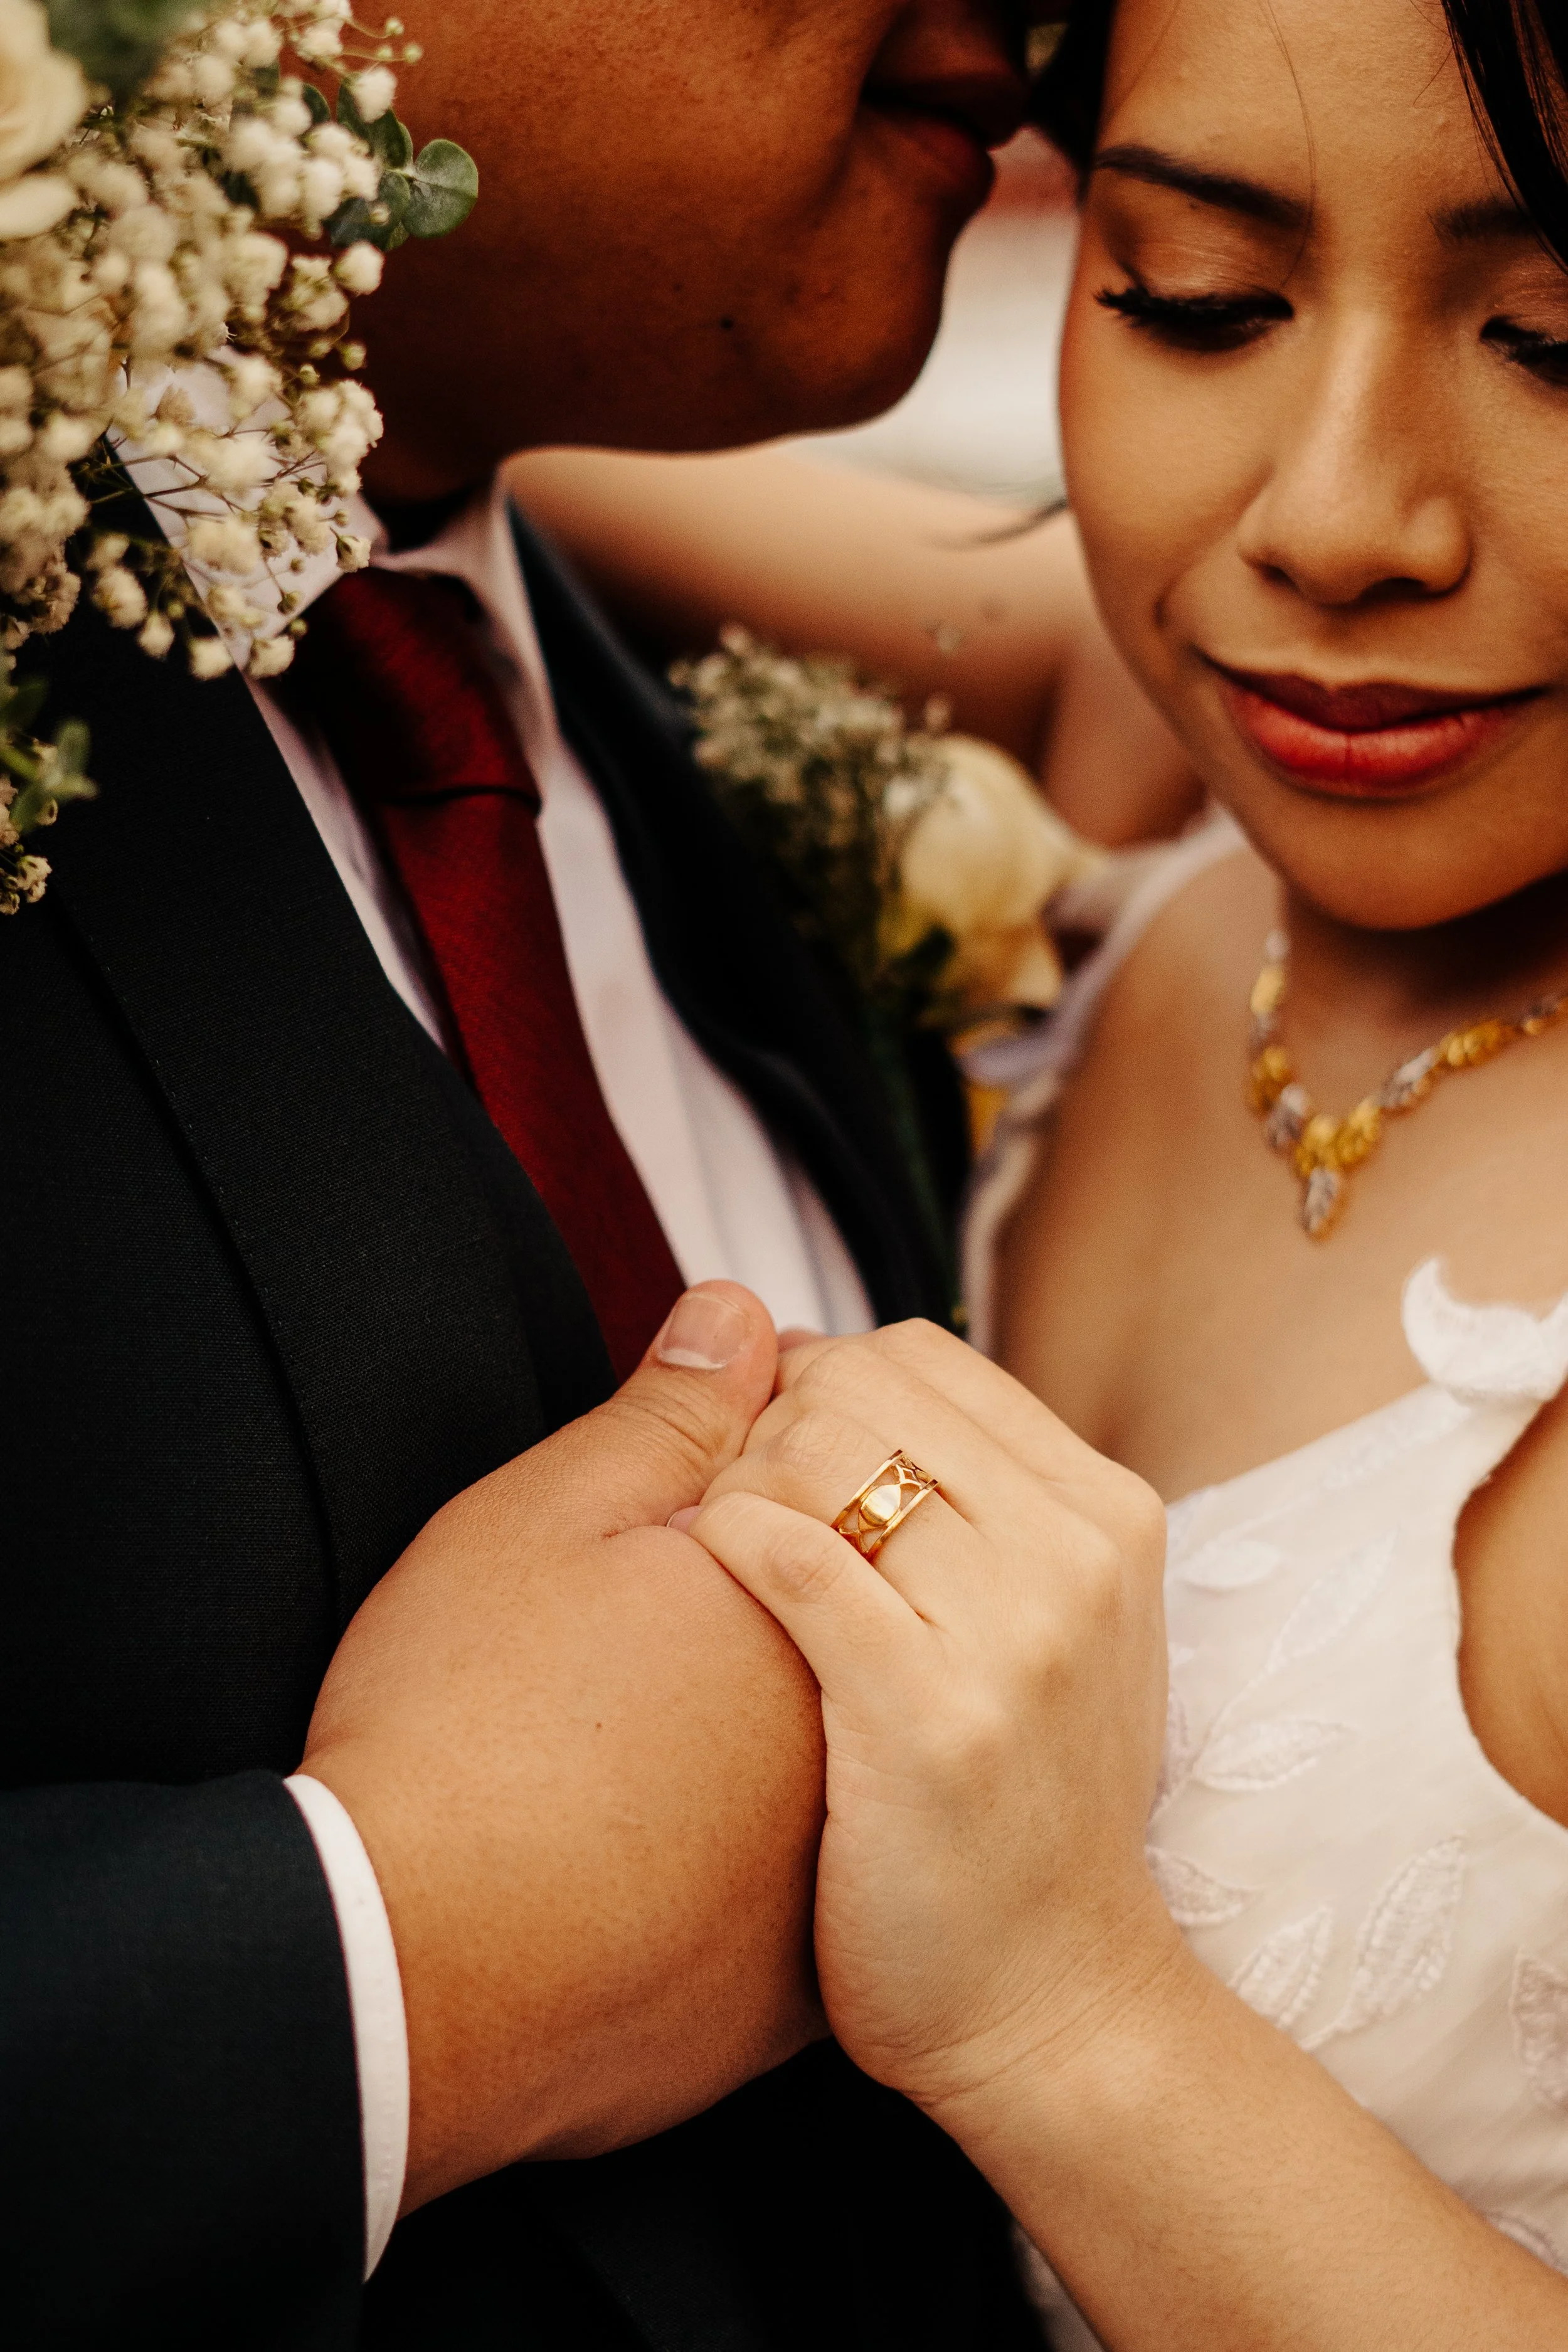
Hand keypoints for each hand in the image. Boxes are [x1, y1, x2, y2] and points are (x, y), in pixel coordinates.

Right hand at [301, 1283, 827, 2211]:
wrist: (394, 1976)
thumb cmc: (455, 1734)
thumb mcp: (545, 1521)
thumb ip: (668, 1417)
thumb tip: (742, 1317)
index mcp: (806, 1615)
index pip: (832, 1504)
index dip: (734, 1487)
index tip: (655, 1521)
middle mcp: (847, 1746)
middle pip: (829, 1634)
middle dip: (751, 1606)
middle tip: (626, 1637)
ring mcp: (819, 1879)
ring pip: (805, 1762)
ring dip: (742, 1727)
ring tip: (623, 1730)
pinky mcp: (778, 1994)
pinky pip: (774, 1885)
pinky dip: (725, 1848)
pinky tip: (636, 1834)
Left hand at [682, 1318, 1177, 2124]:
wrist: (1055, 2003)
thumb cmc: (1019, 1807)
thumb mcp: (1053, 1623)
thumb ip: (977, 1498)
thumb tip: (838, 1375)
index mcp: (1106, 1511)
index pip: (918, 1355)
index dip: (816, 1384)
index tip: (775, 1458)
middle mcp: (1075, 1552)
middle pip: (858, 1387)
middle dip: (768, 1431)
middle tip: (741, 1518)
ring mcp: (1010, 1634)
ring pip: (815, 1453)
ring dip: (738, 1490)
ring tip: (729, 1569)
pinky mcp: (925, 1716)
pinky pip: (787, 1557)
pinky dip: (726, 1549)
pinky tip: (712, 1597)